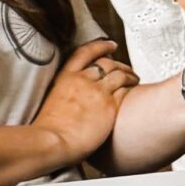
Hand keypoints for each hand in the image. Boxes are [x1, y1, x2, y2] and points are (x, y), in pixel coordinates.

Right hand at [32, 38, 135, 163]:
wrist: (53, 140)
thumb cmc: (49, 127)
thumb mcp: (52, 100)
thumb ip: (66, 93)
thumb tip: (73, 97)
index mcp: (65, 77)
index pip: (85, 53)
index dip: (100, 46)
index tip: (109, 45)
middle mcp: (82, 80)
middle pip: (106, 62)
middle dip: (119, 63)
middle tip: (125, 66)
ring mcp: (96, 92)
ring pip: (119, 74)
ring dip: (129, 74)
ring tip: (134, 78)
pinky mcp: (109, 106)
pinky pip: (125, 90)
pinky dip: (132, 87)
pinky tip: (136, 90)